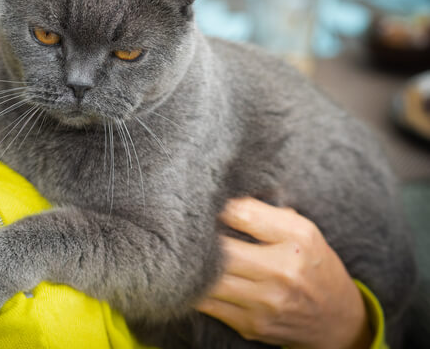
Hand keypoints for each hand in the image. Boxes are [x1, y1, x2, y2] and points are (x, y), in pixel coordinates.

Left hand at [195, 198, 372, 348]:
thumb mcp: (300, 229)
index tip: (203, 201)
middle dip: (197, 237)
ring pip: (208, 280)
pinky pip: (208, 304)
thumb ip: (262, 211)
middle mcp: (283, 273)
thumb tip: (221, 196)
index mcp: (296, 239)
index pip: (242, 213)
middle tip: (185, 228)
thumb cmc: (311, 263)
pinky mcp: (251, 325)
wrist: (336, 318)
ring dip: (192, 265)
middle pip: (220, 250)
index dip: (216, 205)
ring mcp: (266, 304)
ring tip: (185, 251)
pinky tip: (193, 276)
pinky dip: (195, 288)